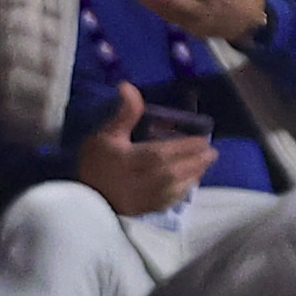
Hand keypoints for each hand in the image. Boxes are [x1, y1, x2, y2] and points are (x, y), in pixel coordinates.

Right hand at [76, 82, 213, 218]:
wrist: (83, 202)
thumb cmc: (95, 166)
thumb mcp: (106, 136)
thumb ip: (124, 113)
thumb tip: (127, 85)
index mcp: (144, 158)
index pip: (174, 150)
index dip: (191, 145)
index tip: (204, 140)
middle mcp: (153, 178)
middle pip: (181, 168)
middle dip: (199, 160)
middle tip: (211, 152)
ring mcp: (152, 196)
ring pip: (180, 185)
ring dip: (195, 175)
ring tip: (204, 165)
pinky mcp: (148, 209)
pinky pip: (172, 200)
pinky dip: (183, 192)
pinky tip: (187, 185)